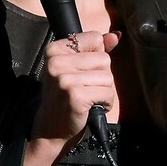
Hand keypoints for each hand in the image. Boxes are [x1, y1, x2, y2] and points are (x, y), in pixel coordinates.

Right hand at [32, 31, 121, 145]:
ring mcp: (65, 80)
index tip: (81, 72)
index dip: (95, 57)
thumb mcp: (74, 68)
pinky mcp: (76, 96)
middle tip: (84, 89)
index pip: (94, 38)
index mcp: (54, 50)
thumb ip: (95, 49)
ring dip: (104, 91)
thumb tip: (116, 36)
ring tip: (88, 98)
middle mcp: (56, 62)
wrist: (50, 129)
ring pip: (108, 77)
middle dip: (101, 76)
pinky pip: (108, 93)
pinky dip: (106, 102)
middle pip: (104, 59)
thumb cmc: (64, 97)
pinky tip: (91, 107)